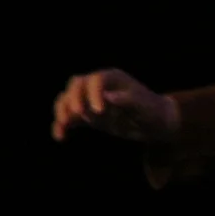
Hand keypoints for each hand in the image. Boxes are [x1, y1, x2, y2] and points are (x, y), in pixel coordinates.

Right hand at [52, 68, 178, 143]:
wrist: (154, 124)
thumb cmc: (152, 111)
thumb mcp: (144, 106)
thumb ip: (127, 100)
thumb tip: (107, 96)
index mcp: (113, 78)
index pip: (96, 79)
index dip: (93, 93)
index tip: (98, 111)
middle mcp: (98, 86)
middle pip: (76, 85)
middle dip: (73, 98)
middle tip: (76, 116)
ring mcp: (90, 100)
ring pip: (68, 98)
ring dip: (63, 110)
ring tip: (64, 125)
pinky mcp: (86, 116)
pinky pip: (69, 117)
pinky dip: (62, 125)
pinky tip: (60, 136)